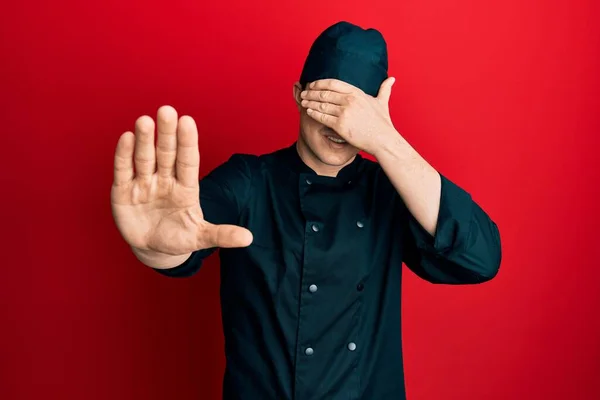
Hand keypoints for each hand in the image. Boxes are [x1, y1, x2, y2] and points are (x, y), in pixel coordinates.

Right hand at [111, 105, 252, 256]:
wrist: (152, 248)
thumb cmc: (178, 237)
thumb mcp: (200, 237)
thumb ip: (222, 235)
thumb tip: (249, 238)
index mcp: (186, 187)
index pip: (188, 161)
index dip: (187, 142)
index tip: (187, 121)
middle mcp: (165, 180)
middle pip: (167, 153)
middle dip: (167, 133)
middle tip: (167, 110)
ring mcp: (144, 184)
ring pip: (145, 158)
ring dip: (144, 140)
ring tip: (145, 121)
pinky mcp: (123, 192)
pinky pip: (123, 170)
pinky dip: (124, 155)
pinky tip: (127, 137)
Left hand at [300, 78, 397, 154]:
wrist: (382, 139)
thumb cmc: (382, 122)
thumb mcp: (382, 103)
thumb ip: (384, 89)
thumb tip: (391, 79)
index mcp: (357, 92)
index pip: (333, 83)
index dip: (320, 83)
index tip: (313, 84)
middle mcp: (349, 100)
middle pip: (324, 93)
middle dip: (311, 92)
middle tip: (304, 93)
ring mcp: (344, 113)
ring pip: (321, 105)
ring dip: (310, 102)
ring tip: (303, 101)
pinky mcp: (340, 125)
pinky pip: (322, 117)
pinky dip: (313, 113)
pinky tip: (308, 112)